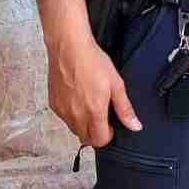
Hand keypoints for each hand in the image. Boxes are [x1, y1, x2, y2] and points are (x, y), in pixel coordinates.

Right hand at [48, 30, 139, 148]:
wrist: (69, 47)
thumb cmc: (92, 62)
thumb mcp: (116, 85)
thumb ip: (125, 109)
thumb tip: (135, 126)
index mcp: (93, 112)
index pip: (99, 141)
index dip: (108, 136)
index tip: (111, 125)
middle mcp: (75, 115)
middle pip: (85, 138)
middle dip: (95, 133)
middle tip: (102, 117)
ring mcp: (62, 110)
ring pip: (74, 129)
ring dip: (83, 125)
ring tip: (90, 105)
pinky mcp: (53, 103)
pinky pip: (64, 118)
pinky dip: (71, 115)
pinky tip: (77, 99)